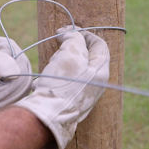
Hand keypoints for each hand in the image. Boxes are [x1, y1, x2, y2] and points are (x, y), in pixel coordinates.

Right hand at [15, 26, 109, 148]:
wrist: (47, 117)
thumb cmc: (61, 85)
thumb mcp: (70, 54)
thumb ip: (74, 39)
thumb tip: (71, 34)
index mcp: (101, 72)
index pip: (99, 45)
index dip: (83, 34)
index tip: (65, 31)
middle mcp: (96, 84)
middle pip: (86, 56)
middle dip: (70, 48)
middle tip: (56, 49)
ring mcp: (84, 94)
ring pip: (74, 68)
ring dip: (61, 62)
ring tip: (51, 66)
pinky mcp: (71, 102)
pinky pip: (66, 82)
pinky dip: (56, 76)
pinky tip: (47, 79)